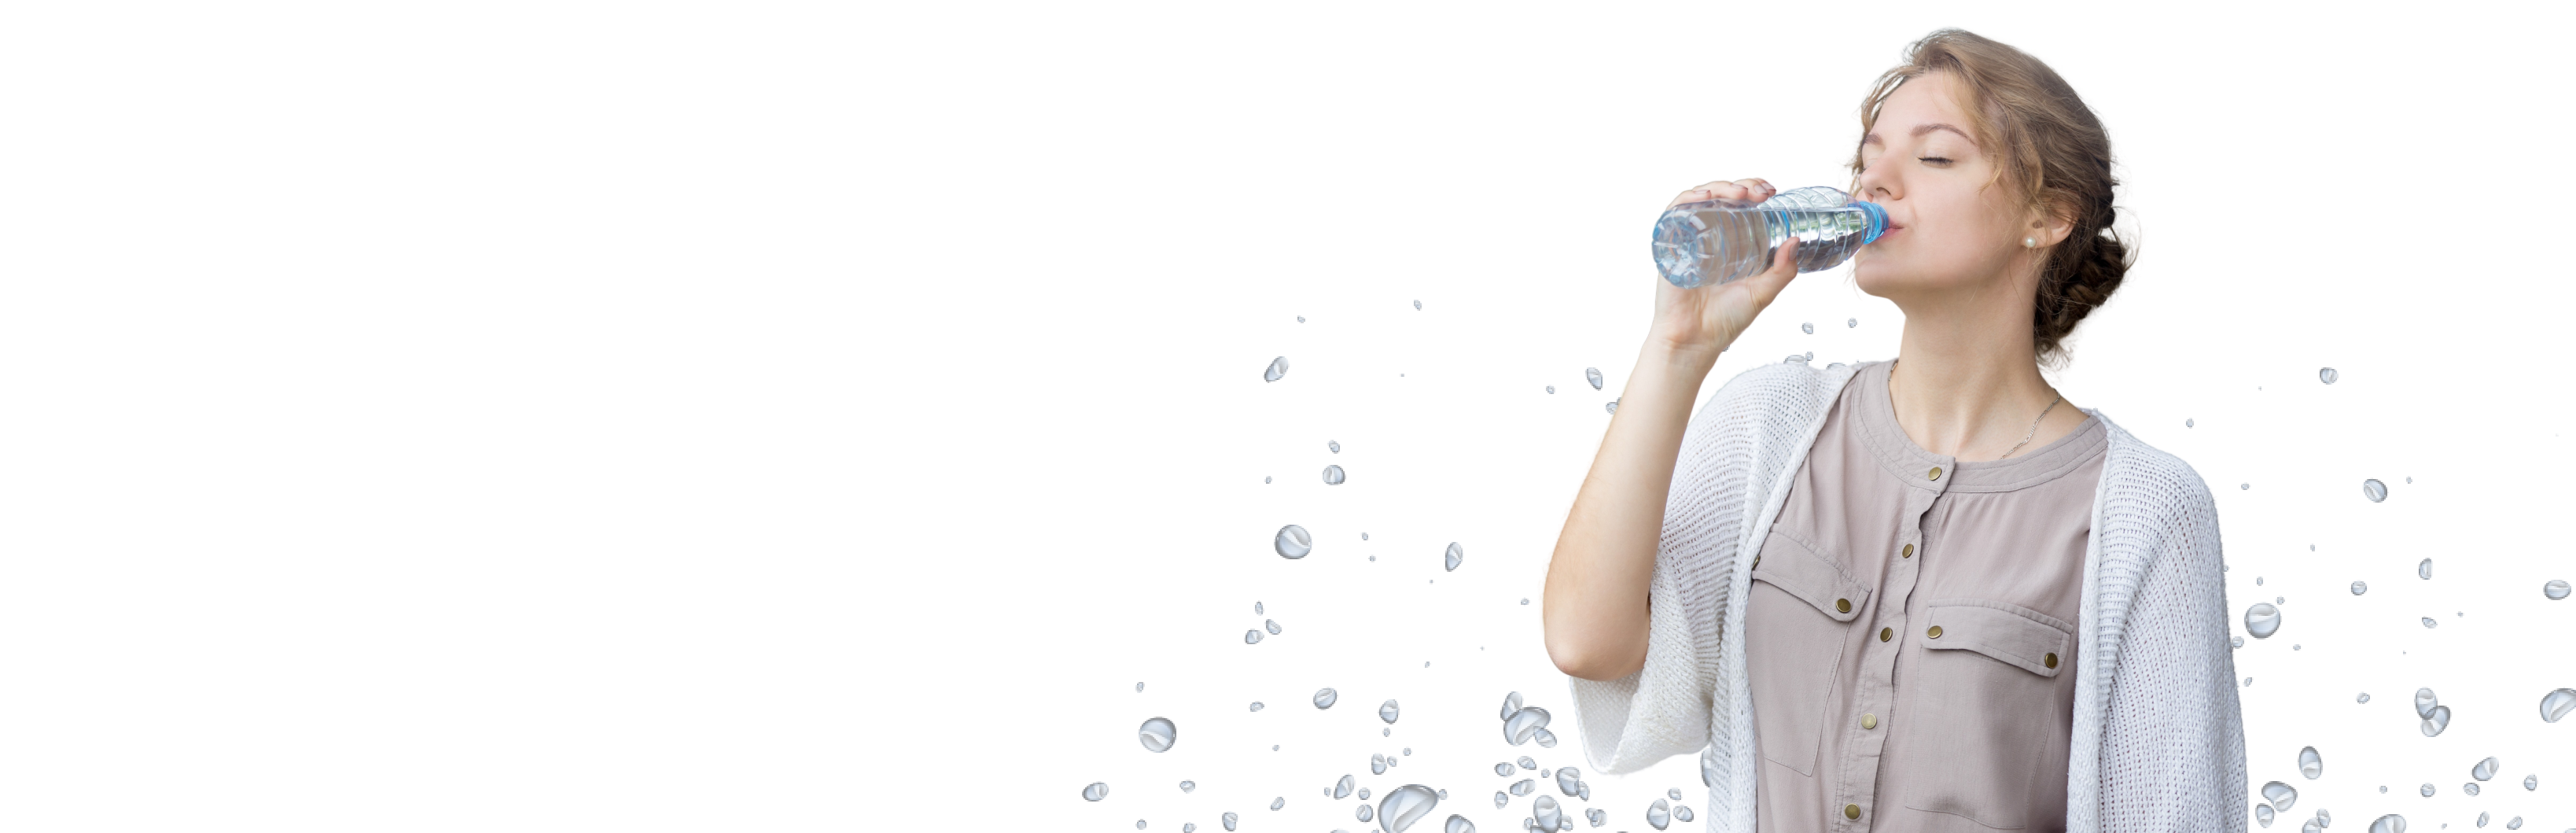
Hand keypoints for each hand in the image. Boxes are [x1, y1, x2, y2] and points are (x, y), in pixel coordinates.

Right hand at [1644, 177, 1801, 366]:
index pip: (1742, 205)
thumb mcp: (1763, 293)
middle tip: (1759, 194)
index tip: (1771, 192)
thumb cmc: (1725, 320)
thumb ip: (1782, 271)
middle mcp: (1711, 236)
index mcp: (1733, 243)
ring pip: (1701, 198)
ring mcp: (1690, 238)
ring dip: (1719, 187)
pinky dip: (1688, 198)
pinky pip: (1675, 213)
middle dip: (1742, 186)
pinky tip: (1704, 197)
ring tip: (1738, 194)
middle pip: (1722, 197)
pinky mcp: (1671, 244)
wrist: (1695, 340)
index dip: (1755, 191)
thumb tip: (1795, 240)